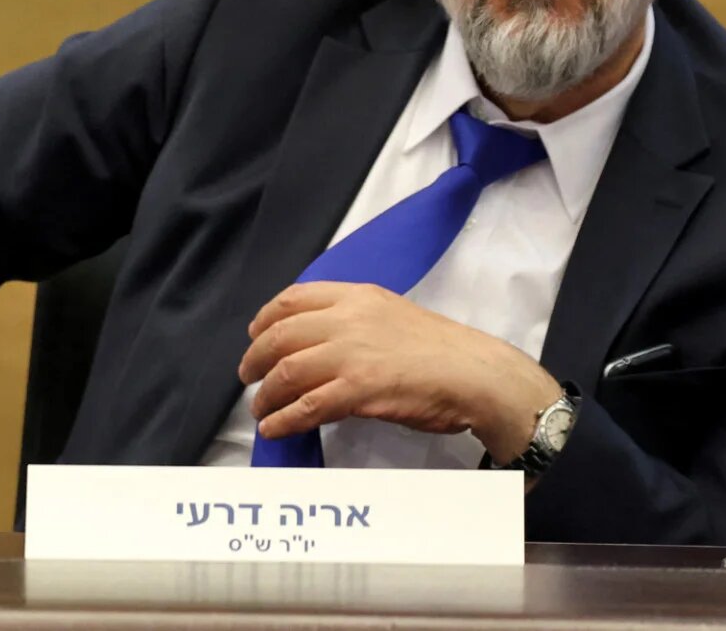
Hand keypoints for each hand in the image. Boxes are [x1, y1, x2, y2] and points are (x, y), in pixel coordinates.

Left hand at [239, 281, 562, 461]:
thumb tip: (315, 340)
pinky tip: (275, 429)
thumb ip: (351, 319)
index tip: (254, 336)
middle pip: (280, 336)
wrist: (477, 374)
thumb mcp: (390, 313)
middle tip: (248, 377)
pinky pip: (307, 406)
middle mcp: (347, 320)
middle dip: (256, 359)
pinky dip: (283, 419)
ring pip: (287, 373)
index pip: (292, 298)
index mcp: (355, 297)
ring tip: (260, 409)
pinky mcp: (359, 389)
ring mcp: (351, 354)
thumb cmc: (441, 348)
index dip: (264, 319)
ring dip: (265, 395)